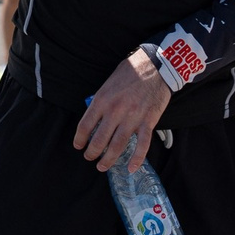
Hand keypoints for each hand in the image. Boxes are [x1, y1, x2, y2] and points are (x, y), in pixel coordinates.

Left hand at [74, 49, 171, 172]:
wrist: (155, 67)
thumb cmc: (130, 73)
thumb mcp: (107, 84)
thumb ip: (100, 101)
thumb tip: (94, 118)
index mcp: (102, 100)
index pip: (85, 126)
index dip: (79, 140)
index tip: (78, 146)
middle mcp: (115, 111)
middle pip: (99, 140)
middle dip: (92, 153)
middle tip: (90, 158)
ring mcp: (132, 117)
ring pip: (117, 145)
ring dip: (108, 159)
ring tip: (102, 166)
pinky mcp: (148, 121)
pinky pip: (142, 145)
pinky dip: (136, 159)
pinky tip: (130, 168)